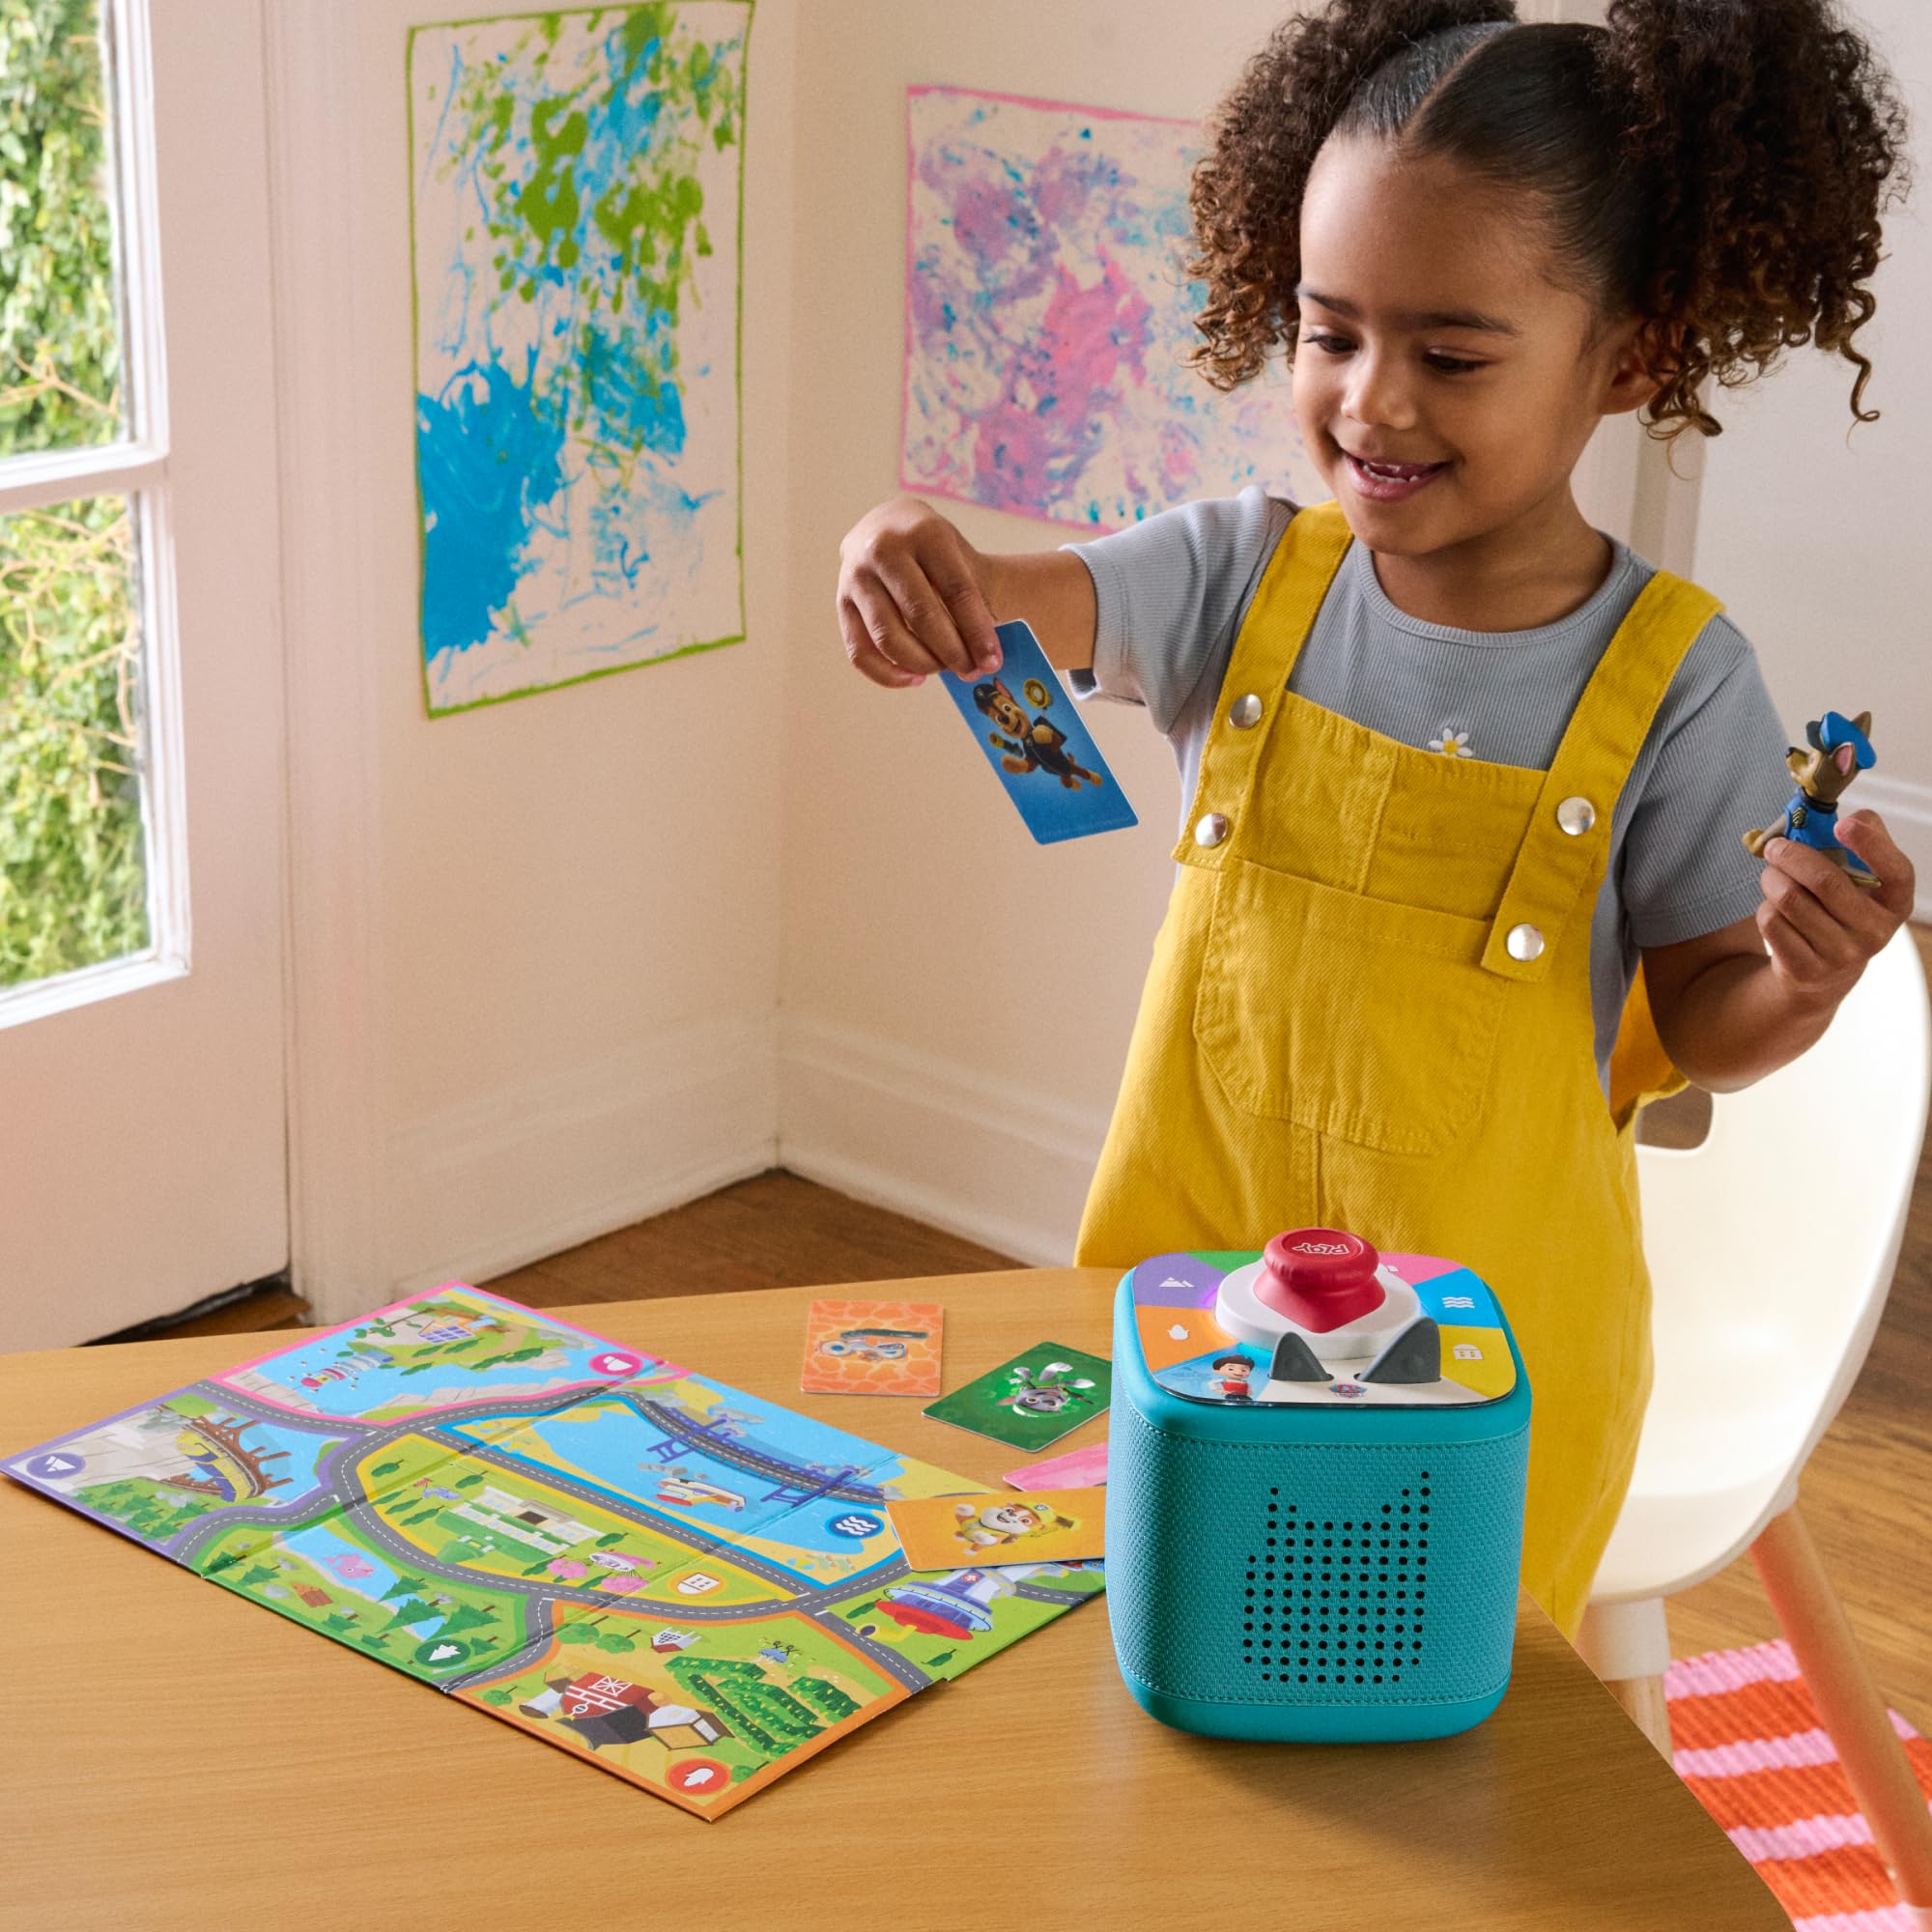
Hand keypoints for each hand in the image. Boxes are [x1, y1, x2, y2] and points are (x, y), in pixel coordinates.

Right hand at [836, 496, 1001, 688]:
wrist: (887, 527)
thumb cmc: (933, 551)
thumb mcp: (959, 557)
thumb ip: (975, 600)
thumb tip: (986, 657)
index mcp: (925, 532)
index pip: (956, 589)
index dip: (977, 631)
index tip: (992, 661)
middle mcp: (884, 549)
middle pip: (921, 615)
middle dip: (952, 652)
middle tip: (971, 671)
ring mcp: (856, 576)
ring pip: (888, 638)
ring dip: (922, 663)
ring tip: (945, 669)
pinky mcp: (841, 603)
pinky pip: (860, 652)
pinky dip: (889, 675)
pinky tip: (915, 678)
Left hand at [1756, 810, 1914, 1005]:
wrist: (1824, 972)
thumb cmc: (1842, 907)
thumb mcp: (1862, 878)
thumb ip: (1865, 840)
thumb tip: (1856, 817)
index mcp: (1895, 904)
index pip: (1895, 873)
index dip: (1871, 845)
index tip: (1842, 823)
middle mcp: (1875, 932)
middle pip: (1825, 881)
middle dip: (1791, 855)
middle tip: (1775, 847)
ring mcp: (1842, 955)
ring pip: (1790, 900)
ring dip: (1772, 879)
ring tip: (1772, 875)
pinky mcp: (1806, 970)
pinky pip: (1772, 923)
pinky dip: (1765, 907)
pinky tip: (1774, 908)